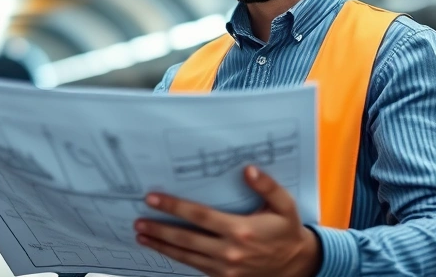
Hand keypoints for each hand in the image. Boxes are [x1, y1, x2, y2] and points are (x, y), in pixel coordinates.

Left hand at [134, 165, 320, 276]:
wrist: (296, 265)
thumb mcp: (284, 206)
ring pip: (186, 256)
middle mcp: (230, 252)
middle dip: (160, 229)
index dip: (174, 207)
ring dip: (162, 245)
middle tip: (138, 221)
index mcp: (241, 230)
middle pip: (186, 239)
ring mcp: (225, 269)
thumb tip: (248, 170)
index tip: (153, 199)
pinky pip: (194, 267)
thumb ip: (267, 186)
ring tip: (142, 236)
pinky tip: (163, 249)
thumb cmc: (287, 232)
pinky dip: (176, 258)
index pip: (200, 217)